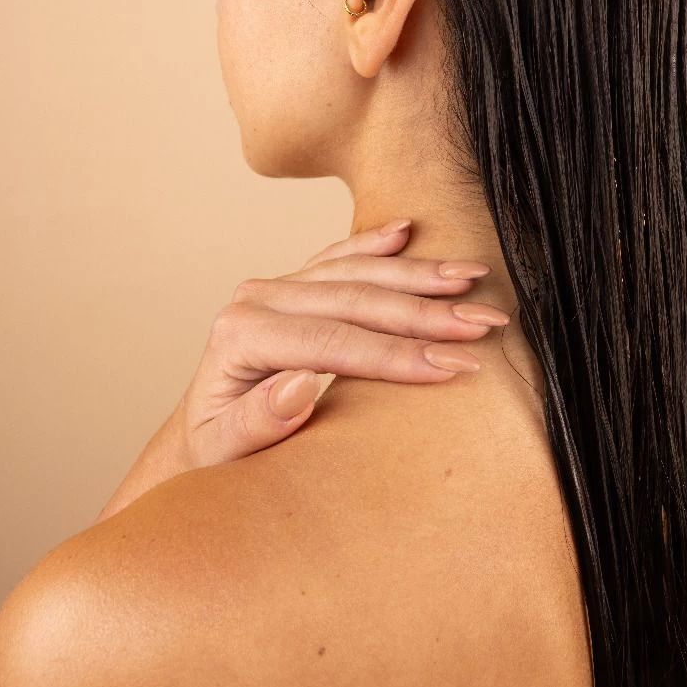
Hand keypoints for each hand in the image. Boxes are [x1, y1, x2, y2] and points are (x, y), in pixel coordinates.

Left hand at [177, 218, 510, 467]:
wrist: (199, 439)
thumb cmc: (215, 457)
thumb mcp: (224, 454)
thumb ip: (257, 423)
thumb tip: (301, 384)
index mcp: (239, 335)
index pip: (334, 341)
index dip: (398, 353)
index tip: (456, 364)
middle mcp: (256, 299)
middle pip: (354, 298)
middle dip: (427, 310)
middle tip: (487, 321)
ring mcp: (276, 287)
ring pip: (356, 271)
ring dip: (419, 274)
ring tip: (474, 277)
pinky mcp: (291, 286)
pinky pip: (338, 257)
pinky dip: (374, 243)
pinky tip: (407, 230)